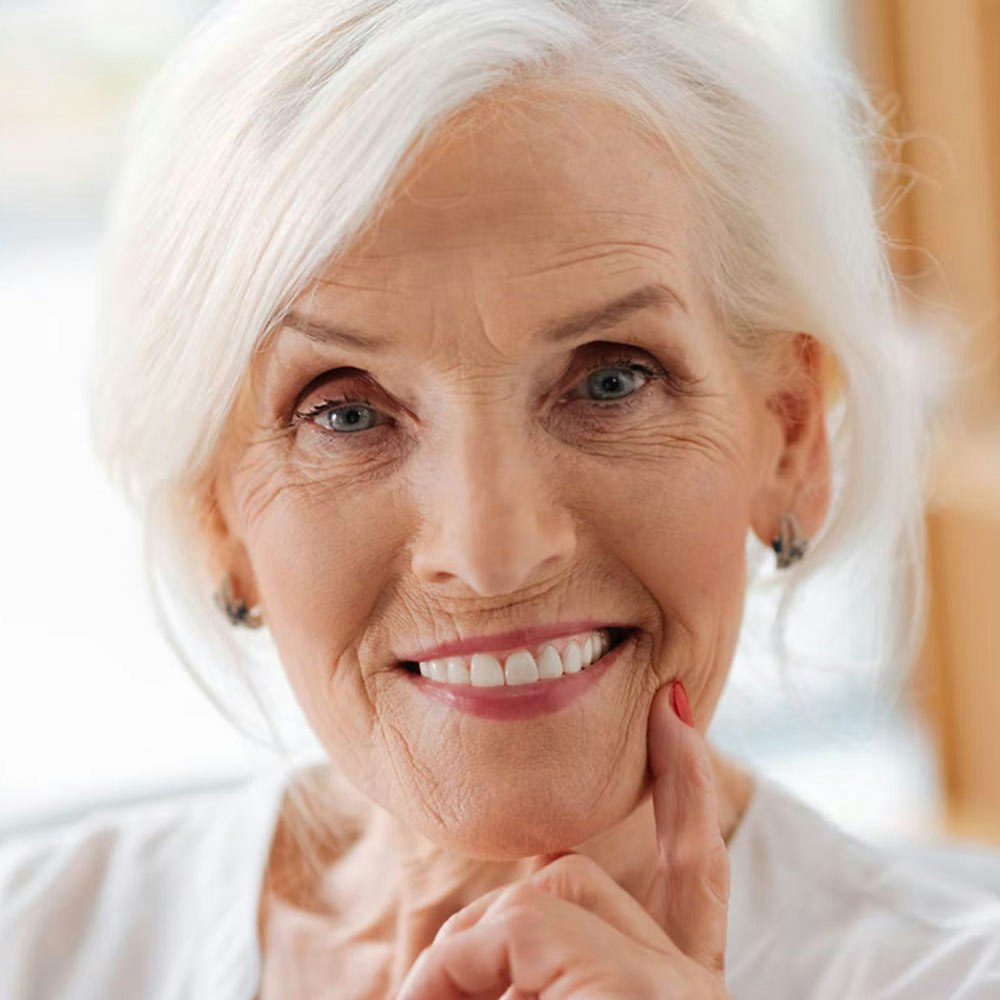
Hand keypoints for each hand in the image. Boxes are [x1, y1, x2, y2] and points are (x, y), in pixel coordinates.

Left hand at [395, 681, 731, 999]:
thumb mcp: (534, 989)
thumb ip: (542, 937)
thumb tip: (527, 884)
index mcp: (674, 986)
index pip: (694, 870)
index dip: (686, 784)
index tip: (673, 708)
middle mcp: (690, 987)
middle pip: (583, 873)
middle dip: (509, 904)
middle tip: (439, 976)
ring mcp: (675, 989)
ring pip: (548, 886)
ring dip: (467, 953)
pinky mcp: (640, 990)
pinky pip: (522, 916)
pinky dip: (455, 964)